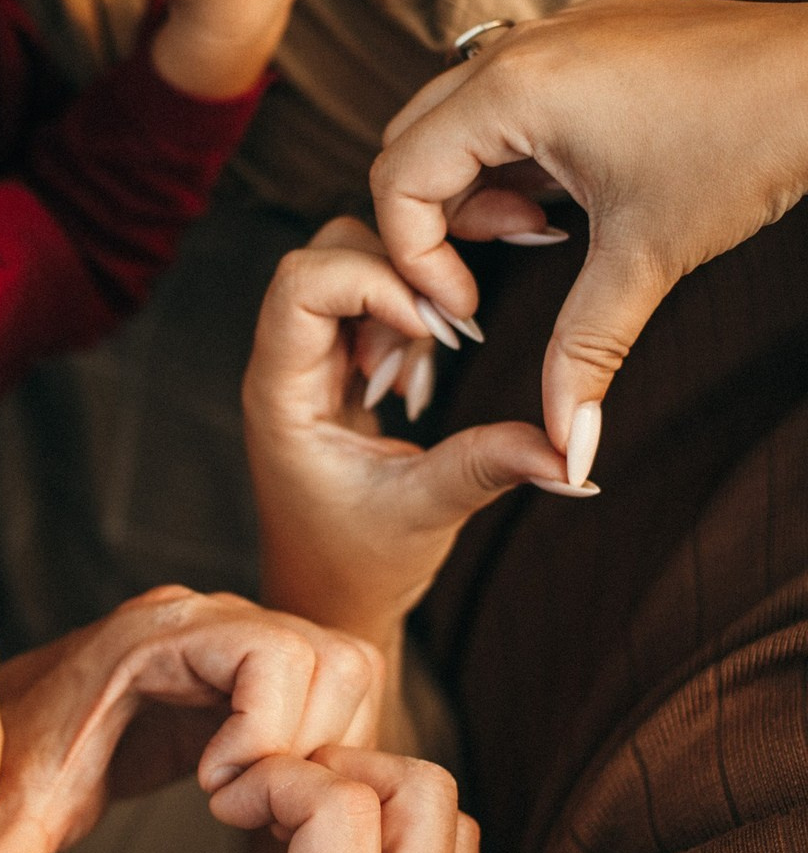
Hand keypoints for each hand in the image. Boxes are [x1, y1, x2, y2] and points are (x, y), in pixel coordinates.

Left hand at [0, 585, 381, 852]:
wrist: (24, 724)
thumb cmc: (22, 763)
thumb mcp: (10, 823)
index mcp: (157, 638)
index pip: (269, 654)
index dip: (262, 730)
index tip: (215, 794)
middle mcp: (211, 619)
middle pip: (326, 658)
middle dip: (302, 744)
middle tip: (241, 807)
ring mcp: (245, 633)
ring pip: (346, 668)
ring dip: (322, 744)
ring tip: (259, 803)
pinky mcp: (265, 661)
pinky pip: (339, 689)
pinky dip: (323, 745)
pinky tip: (272, 796)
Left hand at [243, 221, 580, 714]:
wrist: (331, 597)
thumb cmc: (359, 565)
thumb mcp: (427, 513)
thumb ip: (488, 467)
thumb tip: (572, 454)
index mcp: (281, 394)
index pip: (302, 284)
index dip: (375, 283)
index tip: (439, 329)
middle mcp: (284, 366)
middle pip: (326, 255)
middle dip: (401, 276)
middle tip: (452, 335)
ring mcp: (308, 362)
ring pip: (351, 267)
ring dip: (408, 298)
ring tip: (437, 360)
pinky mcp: (335, 368)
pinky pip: (369, 303)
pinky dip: (411, 318)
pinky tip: (428, 373)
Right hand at [371, 0, 807, 483]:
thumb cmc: (749, 143)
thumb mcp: (649, 259)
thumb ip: (584, 355)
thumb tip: (565, 454)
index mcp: (511, 90)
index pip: (397, 178)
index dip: (415, 259)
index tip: (466, 311)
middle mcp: (518, 47)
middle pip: (410, 140)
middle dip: (432, 222)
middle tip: (490, 273)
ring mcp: (556, 31)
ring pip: (459, 115)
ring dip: (478, 187)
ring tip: (544, 235)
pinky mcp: (591, 32)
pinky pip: (513, 92)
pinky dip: (516, 150)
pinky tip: (574, 194)